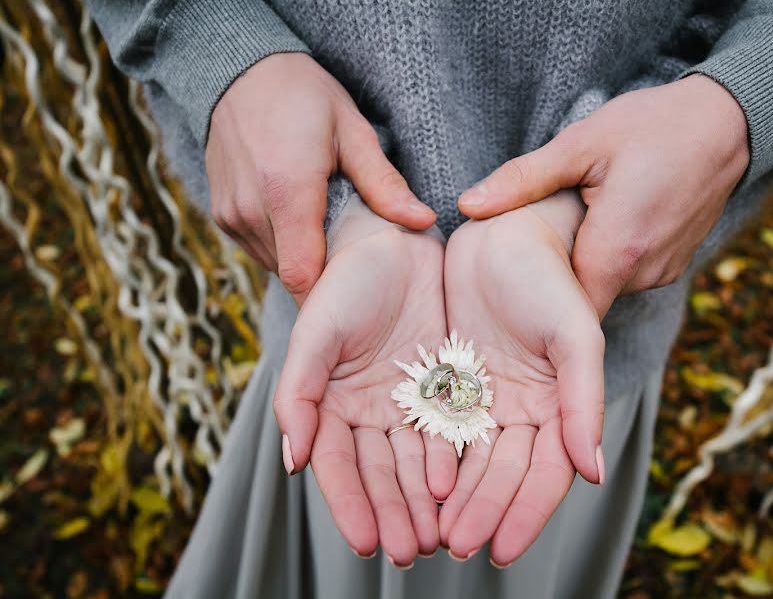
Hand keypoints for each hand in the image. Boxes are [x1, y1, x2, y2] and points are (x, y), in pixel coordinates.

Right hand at [206, 52, 435, 303]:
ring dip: (303, 255)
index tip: (358, 291)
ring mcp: (230, 215)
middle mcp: (251, 210)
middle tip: (353, 250)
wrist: (239, 72)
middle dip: (325, 270)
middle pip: (293, 272)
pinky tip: (299, 215)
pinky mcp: (221, 216)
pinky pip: (259, 248)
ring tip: (325, 224)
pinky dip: (283, 243)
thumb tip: (424, 221)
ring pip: (275, 264)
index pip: (303, 275)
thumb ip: (384, 184)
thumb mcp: (353, 132)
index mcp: (286, 191)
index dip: (331, 294)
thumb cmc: (304, 96)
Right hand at [272, 198, 454, 565]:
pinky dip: (449, 463)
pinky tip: (456, 489)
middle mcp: (367, 412)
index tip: (365, 543)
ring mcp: (406, 403)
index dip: (349, 505)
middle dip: (391, 514)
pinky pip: (448, 433)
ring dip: (422, 502)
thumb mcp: (316, 333)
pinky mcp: (443, 389)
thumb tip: (292, 461)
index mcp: (329, 405)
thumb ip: (298, 395)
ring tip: (435, 538)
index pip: (337, 466)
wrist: (394, 243)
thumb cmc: (345, 284)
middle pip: (378, 474)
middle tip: (406, 553)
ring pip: (414, 463)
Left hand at [439, 191, 604, 565]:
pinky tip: (416, 491)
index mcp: (560, 405)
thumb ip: (584, 402)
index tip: (502, 549)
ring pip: (469, 462)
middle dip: (482, 513)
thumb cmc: (548, 279)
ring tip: (433, 537)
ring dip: (454, 501)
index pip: (546, 473)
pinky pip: (437, 432)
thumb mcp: (573, 336)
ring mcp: (485, 399)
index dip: (526, 513)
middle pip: (503, 475)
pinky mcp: (449, 384)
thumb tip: (593, 471)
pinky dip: (429, 464)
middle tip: (456, 548)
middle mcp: (522, 410)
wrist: (501, 234)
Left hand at [458, 74, 748, 319]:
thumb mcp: (580, 144)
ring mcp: (663, 272)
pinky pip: (630, 274)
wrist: (729, 121)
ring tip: (574, 221)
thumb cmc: (653, 125)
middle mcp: (644, 273)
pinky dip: (613, 255)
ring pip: (606, 285)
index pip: (561, 308)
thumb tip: (467, 205)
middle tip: (536, 239)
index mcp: (616, 250)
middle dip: (557, 277)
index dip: (533, 296)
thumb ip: (523, 180)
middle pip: (582, 297)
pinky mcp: (675, 265)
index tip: (510, 279)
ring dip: (587, 262)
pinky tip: (606, 219)